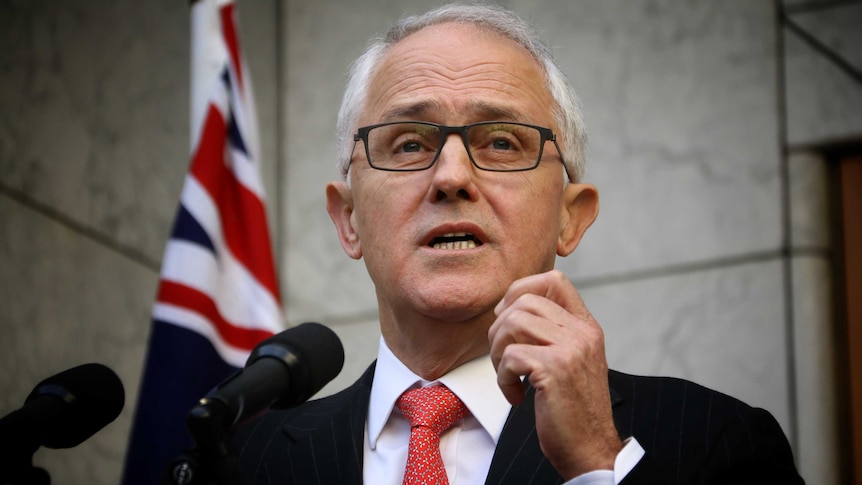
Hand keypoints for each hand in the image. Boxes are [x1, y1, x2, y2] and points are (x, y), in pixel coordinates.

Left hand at [488, 270, 621, 478]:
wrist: (590, 448)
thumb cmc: (572, 408)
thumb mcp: (569, 360)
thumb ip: (550, 332)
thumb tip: (507, 309)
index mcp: (586, 326)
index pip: (555, 280)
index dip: (521, 290)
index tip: (508, 317)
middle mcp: (582, 333)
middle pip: (524, 300)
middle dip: (499, 327)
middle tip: (503, 357)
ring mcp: (571, 349)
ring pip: (513, 323)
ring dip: (498, 351)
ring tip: (506, 375)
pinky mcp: (556, 369)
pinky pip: (511, 356)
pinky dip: (503, 378)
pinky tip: (515, 396)